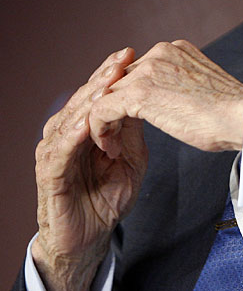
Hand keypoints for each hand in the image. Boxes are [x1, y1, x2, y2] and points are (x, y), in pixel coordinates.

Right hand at [32, 47, 146, 290]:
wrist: (91, 236)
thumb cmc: (109, 197)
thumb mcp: (132, 158)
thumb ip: (132, 130)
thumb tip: (145, 97)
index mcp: (83, 128)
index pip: (96, 94)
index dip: (111, 74)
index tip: (131, 54)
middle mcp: (65, 135)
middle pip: (81, 100)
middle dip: (101, 79)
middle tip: (120, 60)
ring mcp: (54, 153)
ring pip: (69, 120)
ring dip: (87, 103)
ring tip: (106, 86)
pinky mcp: (49, 175)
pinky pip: (59, 152)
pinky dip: (72, 136)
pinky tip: (86, 124)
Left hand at [89, 40, 242, 154]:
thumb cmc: (231, 114)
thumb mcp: (199, 89)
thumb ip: (178, 85)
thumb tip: (168, 101)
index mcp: (176, 50)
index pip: (136, 70)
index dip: (127, 98)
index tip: (126, 122)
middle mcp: (160, 52)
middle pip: (118, 81)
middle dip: (112, 109)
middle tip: (112, 136)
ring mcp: (149, 69)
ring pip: (106, 94)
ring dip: (103, 122)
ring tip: (111, 145)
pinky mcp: (140, 91)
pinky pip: (102, 109)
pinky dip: (101, 130)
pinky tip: (110, 147)